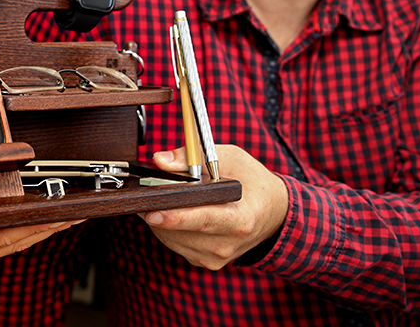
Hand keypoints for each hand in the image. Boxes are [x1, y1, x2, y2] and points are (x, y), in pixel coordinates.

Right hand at [0, 211, 79, 270]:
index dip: (35, 229)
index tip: (60, 217)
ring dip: (35, 231)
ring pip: (7, 243)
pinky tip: (25, 222)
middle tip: (75, 216)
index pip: (4, 239)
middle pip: (14, 243)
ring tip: (60, 218)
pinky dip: (15, 231)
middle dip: (46, 230)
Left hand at [140, 145, 289, 269]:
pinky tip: (175, 213)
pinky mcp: (205, 262)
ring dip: (160, 218)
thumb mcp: (231, 158)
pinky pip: (173, 243)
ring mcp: (216, 257)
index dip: (176, 217)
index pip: (203, 221)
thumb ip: (194, 157)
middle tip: (146, 193)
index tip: (152, 213)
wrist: (273, 214)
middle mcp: (228, 244)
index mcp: (241, 219)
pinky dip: (167, 227)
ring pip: (169, 237)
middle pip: (179, 230)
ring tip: (165, 199)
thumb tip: (160, 161)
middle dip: (159, 209)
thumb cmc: (252, 182)